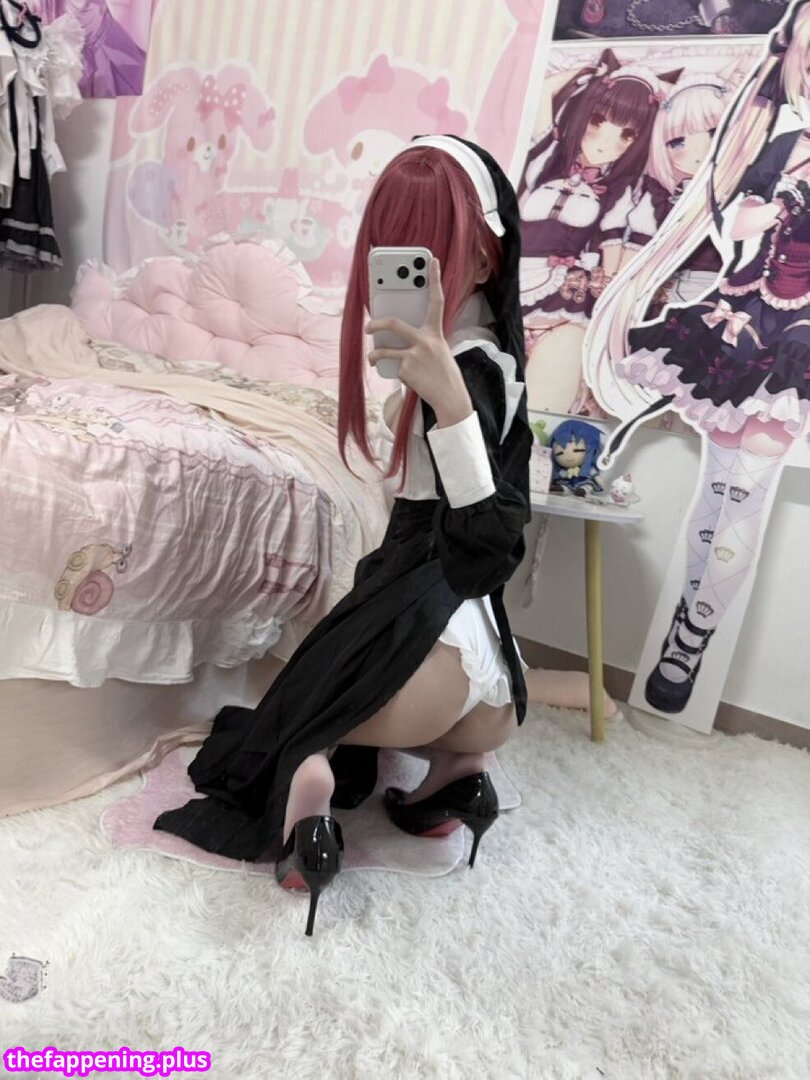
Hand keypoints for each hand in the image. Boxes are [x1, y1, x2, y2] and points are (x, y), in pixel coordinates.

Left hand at [366, 258, 472, 427]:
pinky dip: (396, 373)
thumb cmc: (444, 374)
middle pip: (395, 324)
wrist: (450, 398)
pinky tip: (409, 380)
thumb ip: (423, 341)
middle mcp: (425, 341)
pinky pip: (394, 368)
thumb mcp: (439, 352)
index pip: (436, 301)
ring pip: (385, 351)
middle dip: (377, 324)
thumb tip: (395, 340)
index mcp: (435, 333)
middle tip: (369, 326)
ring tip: (372, 358)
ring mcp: (414, 355)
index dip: (435, 279)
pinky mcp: (406, 370)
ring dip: (374, 355)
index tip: (432, 260)